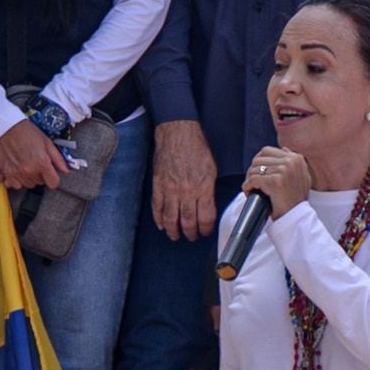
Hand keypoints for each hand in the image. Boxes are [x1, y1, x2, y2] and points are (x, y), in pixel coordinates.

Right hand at [0, 119, 68, 195]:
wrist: (5, 127)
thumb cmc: (25, 132)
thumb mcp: (46, 142)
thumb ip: (58, 158)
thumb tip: (65, 169)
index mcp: (42, 163)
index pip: (53, 183)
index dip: (54, 178)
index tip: (51, 174)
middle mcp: (29, 171)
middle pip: (40, 183)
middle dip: (41, 175)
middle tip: (37, 163)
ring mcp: (17, 173)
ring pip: (28, 184)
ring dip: (29, 177)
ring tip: (27, 164)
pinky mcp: (6, 174)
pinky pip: (16, 184)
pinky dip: (17, 179)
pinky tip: (18, 168)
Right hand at [152, 119, 219, 238]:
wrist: (177, 133)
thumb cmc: (196, 147)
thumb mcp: (211, 169)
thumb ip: (209, 190)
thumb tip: (208, 206)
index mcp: (203, 187)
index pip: (206, 217)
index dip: (206, 229)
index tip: (206, 231)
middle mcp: (186, 191)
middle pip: (188, 222)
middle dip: (191, 233)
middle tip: (192, 236)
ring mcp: (170, 189)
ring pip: (171, 219)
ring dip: (174, 231)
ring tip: (176, 236)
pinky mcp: (158, 185)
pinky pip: (157, 207)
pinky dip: (159, 219)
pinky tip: (162, 225)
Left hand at [240, 144, 315, 215]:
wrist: (296, 218)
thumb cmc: (295, 201)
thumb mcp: (301, 177)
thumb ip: (293, 163)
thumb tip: (284, 149)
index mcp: (297, 158)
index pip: (267, 151)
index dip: (258, 162)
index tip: (257, 174)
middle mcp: (291, 162)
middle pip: (258, 159)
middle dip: (252, 171)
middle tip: (252, 183)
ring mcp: (284, 170)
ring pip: (254, 169)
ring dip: (249, 180)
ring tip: (252, 190)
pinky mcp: (275, 181)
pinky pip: (253, 180)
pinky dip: (247, 187)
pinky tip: (249, 193)